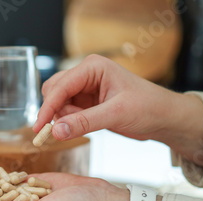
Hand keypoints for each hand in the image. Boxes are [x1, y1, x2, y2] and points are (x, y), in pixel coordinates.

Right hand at [34, 54, 202, 165]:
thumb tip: (56, 131)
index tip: (39, 127)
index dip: (47, 107)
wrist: (163, 118)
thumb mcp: (116, 114)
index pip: (60, 86)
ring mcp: (85, 89)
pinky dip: (68, 123)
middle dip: (54, 112)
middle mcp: (86, 75)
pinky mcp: (87, 104)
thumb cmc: (148, 107)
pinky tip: (80, 128)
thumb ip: (84, 122)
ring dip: (62, 119)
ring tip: (83, 127)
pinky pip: (67, 113)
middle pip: (54, 92)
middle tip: (58, 132)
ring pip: (58, 104)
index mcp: (93, 67)